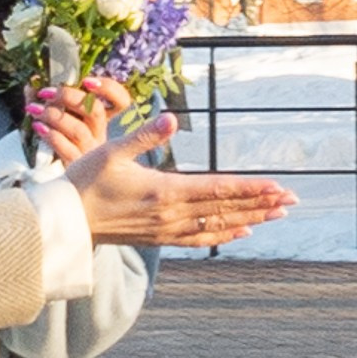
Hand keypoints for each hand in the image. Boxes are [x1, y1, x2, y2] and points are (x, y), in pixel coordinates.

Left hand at [26, 77, 130, 164]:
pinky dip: (51, 135)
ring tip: (35, 110)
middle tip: (47, 93)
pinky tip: (38, 127)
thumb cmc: (62, 138)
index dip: (109, 88)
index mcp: (102, 118)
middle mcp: (100, 133)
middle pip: (96, 111)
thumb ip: (50, 100)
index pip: (121, 101)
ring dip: (54, 116)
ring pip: (79, 130)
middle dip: (69, 97)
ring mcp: (90, 151)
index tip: (87, 81)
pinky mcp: (77, 164)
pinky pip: (67, 149)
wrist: (62, 173)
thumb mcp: (62, 117)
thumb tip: (32, 85)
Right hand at [60, 112, 295, 247]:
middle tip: (292, 200)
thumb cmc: (83, 182)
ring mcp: (166, 229)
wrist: (63, 222)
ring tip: (276, 215)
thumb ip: (145, 135)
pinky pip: (200, 239)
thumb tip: (172, 118)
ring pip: (218, 225)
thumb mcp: (110, 151)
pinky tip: (240, 233)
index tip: (278, 186)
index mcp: (163, 191)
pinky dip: (223, 235)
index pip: (218, 189)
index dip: (250, 188)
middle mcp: (170, 214)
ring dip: (249, 218)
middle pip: (226, 208)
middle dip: (261, 203)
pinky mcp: (159, 238)